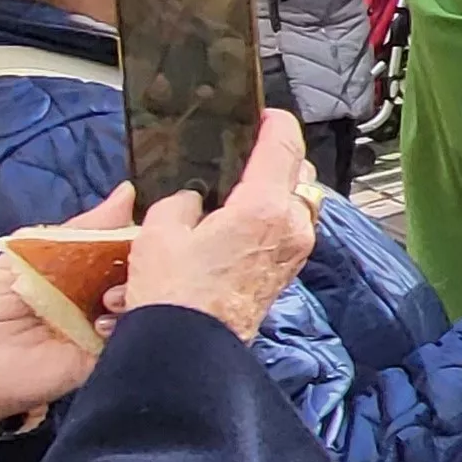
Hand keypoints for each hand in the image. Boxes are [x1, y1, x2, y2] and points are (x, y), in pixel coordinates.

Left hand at [0, 184, 137, 429]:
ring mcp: (106, 326)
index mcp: (84, 266)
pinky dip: (133, 324)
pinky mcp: (105, 356)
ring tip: (111, 295)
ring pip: (144, 302)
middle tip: (142, 259)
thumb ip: (73, 232)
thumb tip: (127, 193)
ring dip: (140, 292)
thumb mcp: (22, 259)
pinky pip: (134, 338)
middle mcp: (101, 294)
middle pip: (143, 272)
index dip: (144, 234)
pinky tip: (113, 317)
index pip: (127, 244)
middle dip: (149, 262)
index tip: (161, 225)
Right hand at [121, 110, 321, 343]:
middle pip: (300, 175)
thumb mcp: (161, 231)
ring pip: (299, 203)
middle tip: (249, 151)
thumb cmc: (174, 293)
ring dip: (278, 190)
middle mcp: (293, 227)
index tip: (266, 113)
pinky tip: (242, 219)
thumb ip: (183, 202)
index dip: (276, 123)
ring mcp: (295, 252)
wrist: (189, 347)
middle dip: (279, 158)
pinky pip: (290, 229)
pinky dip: (274, 217)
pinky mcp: (287, 271)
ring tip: (243, 186)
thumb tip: (195, 200)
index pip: (284, 147)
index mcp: (266, 208)